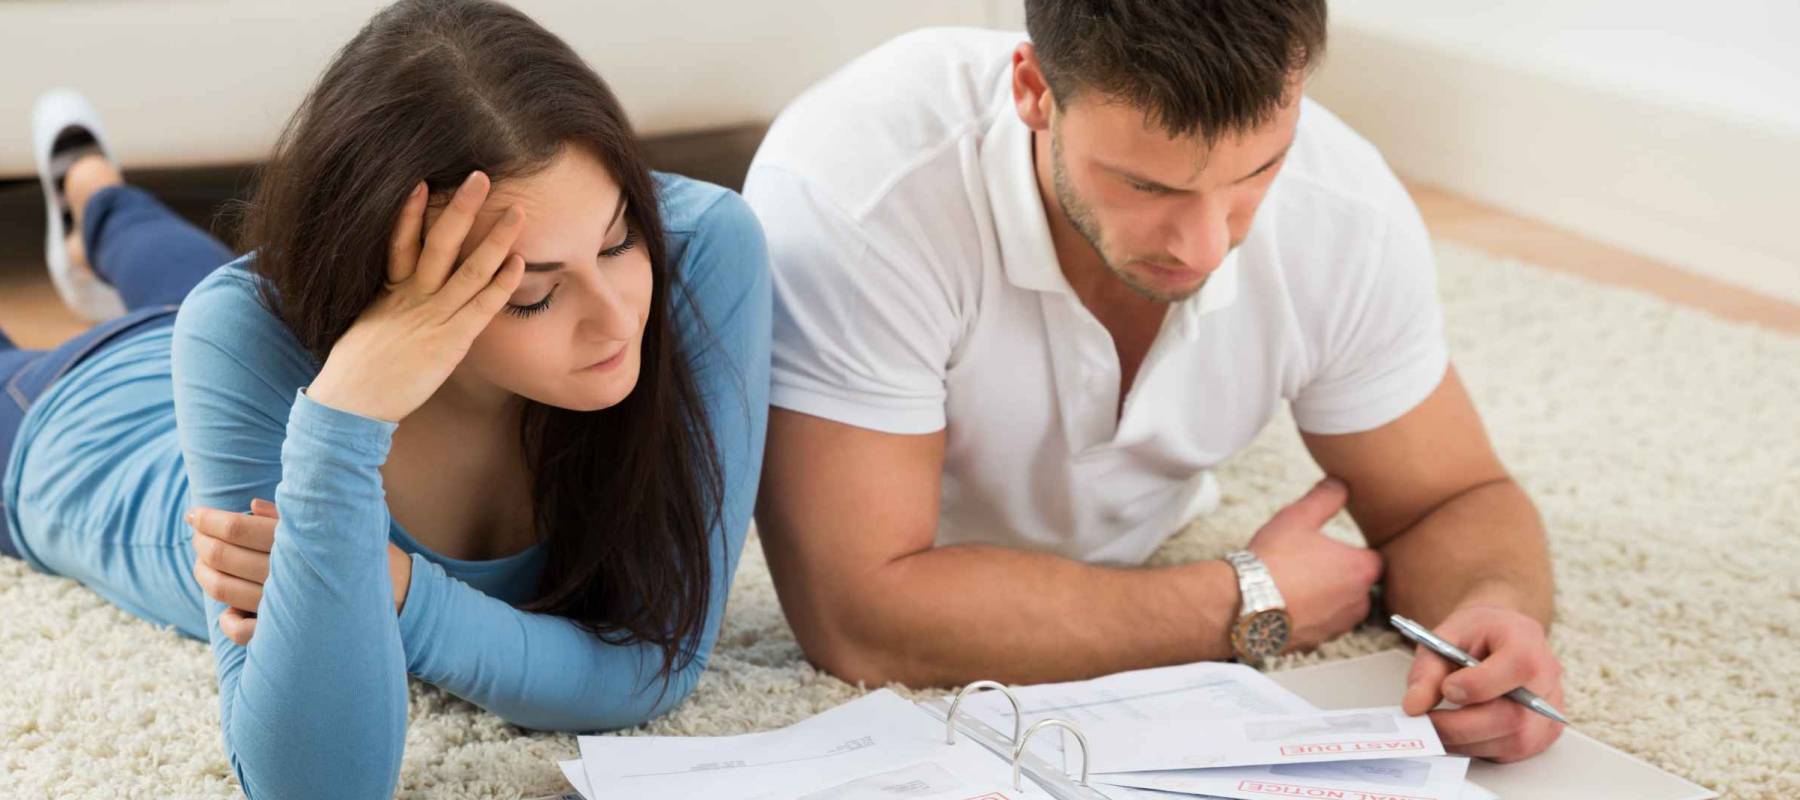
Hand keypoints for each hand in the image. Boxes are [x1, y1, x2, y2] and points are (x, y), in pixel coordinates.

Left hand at [189, 499, 413, 645]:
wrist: (402, 595)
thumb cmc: (362, 552)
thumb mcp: (335, 523)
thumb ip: (292, 515)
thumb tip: (250, 505)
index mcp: (300, 542)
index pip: (239, 529)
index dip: (210, 520)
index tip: (194, 513)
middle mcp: (289, 574)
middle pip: (225, 557)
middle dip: (202, 543)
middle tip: (195, 533)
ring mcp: (287, 606)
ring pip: (225, 592)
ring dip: (205, 576)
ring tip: (201, 563)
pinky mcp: (291, 633)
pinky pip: (245, 633)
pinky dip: (228, 622)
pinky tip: (226, 611)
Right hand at [305, 171, 526, 422]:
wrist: (350, 405)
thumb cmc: (356, 373)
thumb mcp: (366, 329)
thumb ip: (386, 309)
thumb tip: (395, 302)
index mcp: (388, 291)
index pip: (399, 241)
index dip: (410, 211)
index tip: (421, 181)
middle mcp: (411, 297)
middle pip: (438, 242)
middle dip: (461, 208)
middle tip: (481, 176)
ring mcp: (433, 317)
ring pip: (469, 269)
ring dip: (495, 239)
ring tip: (517, 212)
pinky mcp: (451, 341)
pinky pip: (481, 306)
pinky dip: (501, 283)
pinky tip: (519, 262)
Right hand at [1246, 477, 1382, 651]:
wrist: (1244, 603)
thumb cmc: (1274, 561)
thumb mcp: (1299, 516)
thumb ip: (1326, 497)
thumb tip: (1340, 482)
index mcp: (1360, 570)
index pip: (1375, 559)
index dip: (1356, 552)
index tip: (1336, 548)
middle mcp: (1357, 603)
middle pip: (1360, 587)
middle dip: (1341, 577)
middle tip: (1312, 565)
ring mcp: (1337, 627)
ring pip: (1341, 610)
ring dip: (1327, 600)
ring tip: (1297, 586)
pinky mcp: (1316, 643)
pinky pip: (1320, 628)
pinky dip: (1309, 618)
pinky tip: (1286, 605)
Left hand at [1401, 606, 1565, 761]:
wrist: (1500, 637)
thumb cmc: (1476, 633)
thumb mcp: (1445, 636)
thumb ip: (1428, 670)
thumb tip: (1414, 706)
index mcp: (1526, 641)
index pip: (1517, 667)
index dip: (1478, 685)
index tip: (1446, 689)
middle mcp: (1547, 678)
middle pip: (1511, 716)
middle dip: (1459, 725)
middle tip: (1425, 722)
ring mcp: (1548, 710)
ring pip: (1510, 741)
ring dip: (1465, 740)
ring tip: (1437, 726)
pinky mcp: (1542, 734)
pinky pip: (1510, 751)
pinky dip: (1477, 746)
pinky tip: (1459, 731)